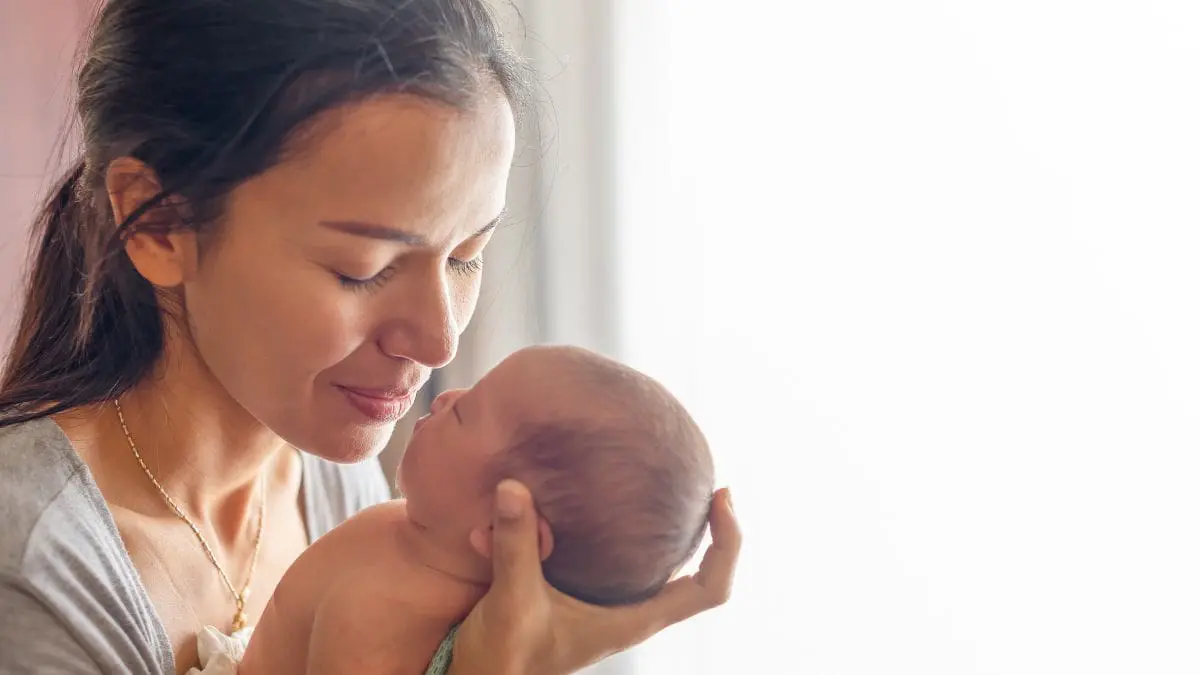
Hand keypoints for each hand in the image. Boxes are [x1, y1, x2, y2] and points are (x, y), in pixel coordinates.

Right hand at [448, 480, 739, 674]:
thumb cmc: (504, 656)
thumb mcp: (510, 600)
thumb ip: (516, 546)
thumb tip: (515, 489)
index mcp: (633, 619)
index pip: (708, 589)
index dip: (727, 545)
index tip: (720, 499)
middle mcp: (630, 611)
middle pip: (696, 573)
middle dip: (706, 528)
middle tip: (706, 486)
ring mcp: (608, 603)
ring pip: (653, 562)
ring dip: (657, 526)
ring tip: (660, 483)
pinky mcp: (582, 593)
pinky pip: (609, 554)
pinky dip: (607, 526)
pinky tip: (586, 500)